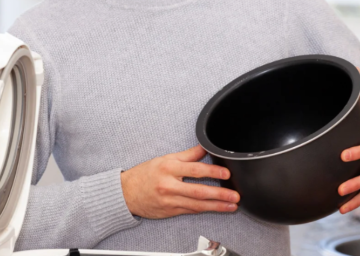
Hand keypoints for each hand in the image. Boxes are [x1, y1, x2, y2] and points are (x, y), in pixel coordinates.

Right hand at [120, 145, 238, 218]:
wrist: (124, 193)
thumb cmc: (145, 174)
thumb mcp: (165, 159)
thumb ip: (187, 155)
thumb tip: (205, 147)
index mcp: (169, 168)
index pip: (195, 170)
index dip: (213, 172)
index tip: (226, 174)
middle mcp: (169, 185)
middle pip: (198, 191)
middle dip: (219, 194)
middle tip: (235, 195)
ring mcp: (169, 201)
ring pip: (197, 205)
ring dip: (216, 206)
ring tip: (231, 205)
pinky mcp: (169, 211)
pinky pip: (190, 210)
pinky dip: (205, 210)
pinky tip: (217, 209)